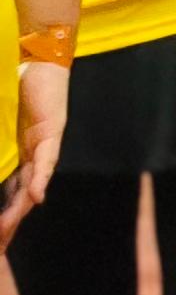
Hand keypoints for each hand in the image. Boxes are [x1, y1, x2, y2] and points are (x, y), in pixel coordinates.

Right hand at [0, 63, 64, 248]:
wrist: (36, 62)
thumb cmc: (10, 91)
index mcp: (14, 160)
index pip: (7, 197)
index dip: (2, 220)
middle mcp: (29, 159)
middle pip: (19, 200)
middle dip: (7, 226)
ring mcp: (41, 147)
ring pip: (30, 185)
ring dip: (18, 210)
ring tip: (5, 231)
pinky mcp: (51, 132)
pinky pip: (45, 159)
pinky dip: (39, 178)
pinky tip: (34, 196)